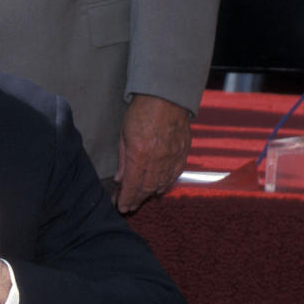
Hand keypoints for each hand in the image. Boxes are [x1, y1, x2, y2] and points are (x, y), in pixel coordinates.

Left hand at [113, 94, 191, 214]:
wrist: (166, 96)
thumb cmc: (142, 112)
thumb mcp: (124, 135)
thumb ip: (123, 160)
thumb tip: (120, 179)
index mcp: (140, 156)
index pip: (132, 186)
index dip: (126, 199)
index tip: (121, 207)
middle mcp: (157, 160)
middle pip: (146, 188)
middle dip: (136, 200)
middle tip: (129, 207)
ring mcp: (172, 157)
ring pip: (161, 184)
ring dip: (149, 194)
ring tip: (141, 199)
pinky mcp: (183, 152)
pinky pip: (175, 174)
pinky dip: (166, 184)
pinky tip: (159, 189)